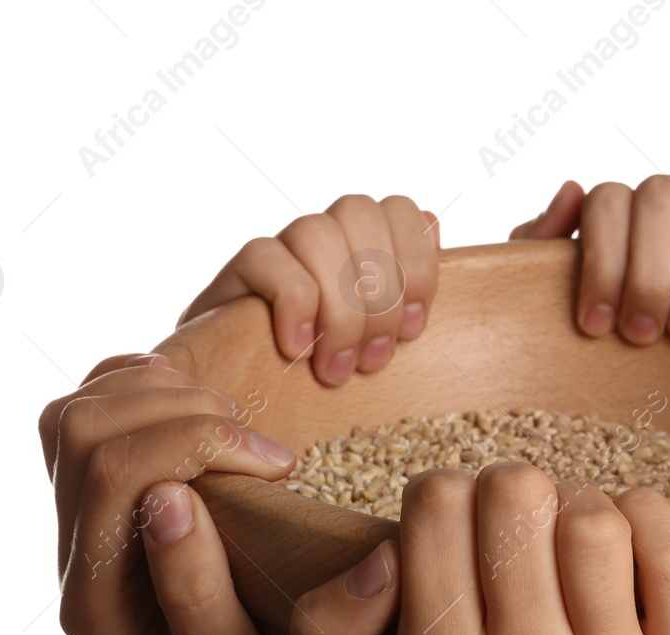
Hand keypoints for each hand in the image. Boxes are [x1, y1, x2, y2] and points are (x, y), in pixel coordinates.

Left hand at [39, 353, 337, 634]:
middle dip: (181, 411)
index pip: (114, 473)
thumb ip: (199, 599)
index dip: (200, 442)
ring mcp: (85, 527)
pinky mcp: (110, 501)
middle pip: (84, 431)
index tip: (283, 467)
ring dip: (161, 395)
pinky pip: (92, 409)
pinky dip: (142, 385)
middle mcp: (77, 561)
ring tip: (236, 430)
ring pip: (78, 412)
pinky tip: (200, 407)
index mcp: (98, 607)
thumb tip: (169, 498)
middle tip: (262, 451)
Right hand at [178, 195, 440, 386]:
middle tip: (373, 360)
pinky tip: (298, 350)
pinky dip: (294, 307)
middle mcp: (319, 238)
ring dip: (339, 310)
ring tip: (336, 369)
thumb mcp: (372, 337)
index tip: (414, 330)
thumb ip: (404, 288)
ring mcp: (278, 251)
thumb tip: (434, 226)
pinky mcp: (237, 272)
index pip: (399, 209)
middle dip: (379, 294)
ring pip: (316, 233)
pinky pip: (269, 259)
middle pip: (361, 213)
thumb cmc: (315, 371)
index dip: (417, 263)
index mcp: (360, 245)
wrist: (235, 389)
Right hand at [291, 466, 669, 634]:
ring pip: (594, 520)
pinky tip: (626, 541)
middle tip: (517, 529)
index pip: (436, 512)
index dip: (443, 495)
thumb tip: (380, 552)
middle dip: (509, 492)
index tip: (457, 528)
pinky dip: (648, 517)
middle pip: (515, 498)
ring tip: (571, 544)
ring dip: (579, 506)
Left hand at [509, 175, 669, 343]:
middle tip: (642, 334)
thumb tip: (572, 190)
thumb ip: (541, 244)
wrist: (647, 396)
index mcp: (619, 213)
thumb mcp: (554, 300)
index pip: (609, 201)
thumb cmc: (604, 338)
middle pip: (662, 195)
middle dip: (649, 271)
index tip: (597, 326)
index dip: (602, 260)